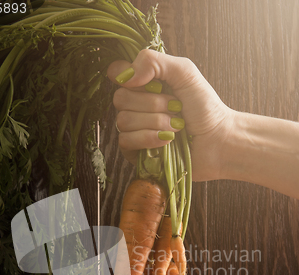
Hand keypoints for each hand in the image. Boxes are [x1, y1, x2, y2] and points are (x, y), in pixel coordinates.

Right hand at [107, 49, 233, 181]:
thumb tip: (125, 76)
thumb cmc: (205, 107)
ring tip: (177, 126)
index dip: (126, 75)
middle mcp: (136, 106)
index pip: (116, 72)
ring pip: (123, 121)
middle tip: (176, 107)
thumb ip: (154, 62)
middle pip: (120, 98)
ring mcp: (134, 130)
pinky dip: (149, 138)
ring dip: (155, 122)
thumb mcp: (184, 72)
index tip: (151, 82)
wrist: (217, 140)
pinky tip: (167, 140)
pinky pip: (126, 141)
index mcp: (144, 84)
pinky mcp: (136, 153)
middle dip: (152, 103)